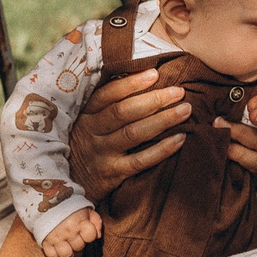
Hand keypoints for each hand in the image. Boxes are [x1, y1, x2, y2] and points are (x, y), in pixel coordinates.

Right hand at [36, 209, 101, 256]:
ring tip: (67, 247)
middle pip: (79, 247)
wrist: (46, 202)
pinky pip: (52, 256)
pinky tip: (57, 248)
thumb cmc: (70, 207)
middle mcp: (68, 231)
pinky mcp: (45, 241)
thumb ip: (96, 221)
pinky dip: (55, 255)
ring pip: (66, 255)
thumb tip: (98, 236)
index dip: (89, 236)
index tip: (84, 232)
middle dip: (78, 243)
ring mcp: (56, 237)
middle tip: (73, 237)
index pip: (91, 237)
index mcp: (79, 221)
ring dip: (68, 253)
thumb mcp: (86, 209)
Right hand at [67, 70, 196, 201]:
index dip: (131, 83)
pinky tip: (180, 139)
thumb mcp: (87, 122)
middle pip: (124, 112)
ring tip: (185, 110)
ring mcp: (102, 154)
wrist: (71, 184)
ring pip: (134, 133)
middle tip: (179, 92)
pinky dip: (162, 149)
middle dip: (154, 100)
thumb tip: (142, 77)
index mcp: (86, 115)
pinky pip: (140, 161)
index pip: (107, 94)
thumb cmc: (86, 145)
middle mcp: (92, 132)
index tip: (154, 73)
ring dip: (163, 120)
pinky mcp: (112, 174)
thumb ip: (106, 104)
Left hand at [215, 92, 256, 174]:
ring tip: (220, 125)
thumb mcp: (248, 112)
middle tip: (250, 112)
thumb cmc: (243, 127)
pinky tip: (224, 147)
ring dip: (242, 134)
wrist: (242, 162)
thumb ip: (247, 101)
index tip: (251, 102)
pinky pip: (253, 163)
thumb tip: (233, 82)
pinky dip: (238, 154)